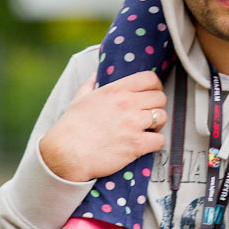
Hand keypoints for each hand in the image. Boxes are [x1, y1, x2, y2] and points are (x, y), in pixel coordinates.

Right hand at [39, 72, 167, 182]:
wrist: (66, 154)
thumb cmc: (71, 127)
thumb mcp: (80, 99)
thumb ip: (90, 84)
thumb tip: (95, 74)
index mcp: (116, 90)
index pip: (150, 79)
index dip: (155, 86)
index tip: (151, 94)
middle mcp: (127, 104)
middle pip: (160, 98)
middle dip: (156, 106)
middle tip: (148, 115)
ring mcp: (133, 124)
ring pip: (162, 117)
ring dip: (157, 124)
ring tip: (148, 129)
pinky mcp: (136, 145)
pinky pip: (160, 140)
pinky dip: (155, 143)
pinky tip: (146, 144)